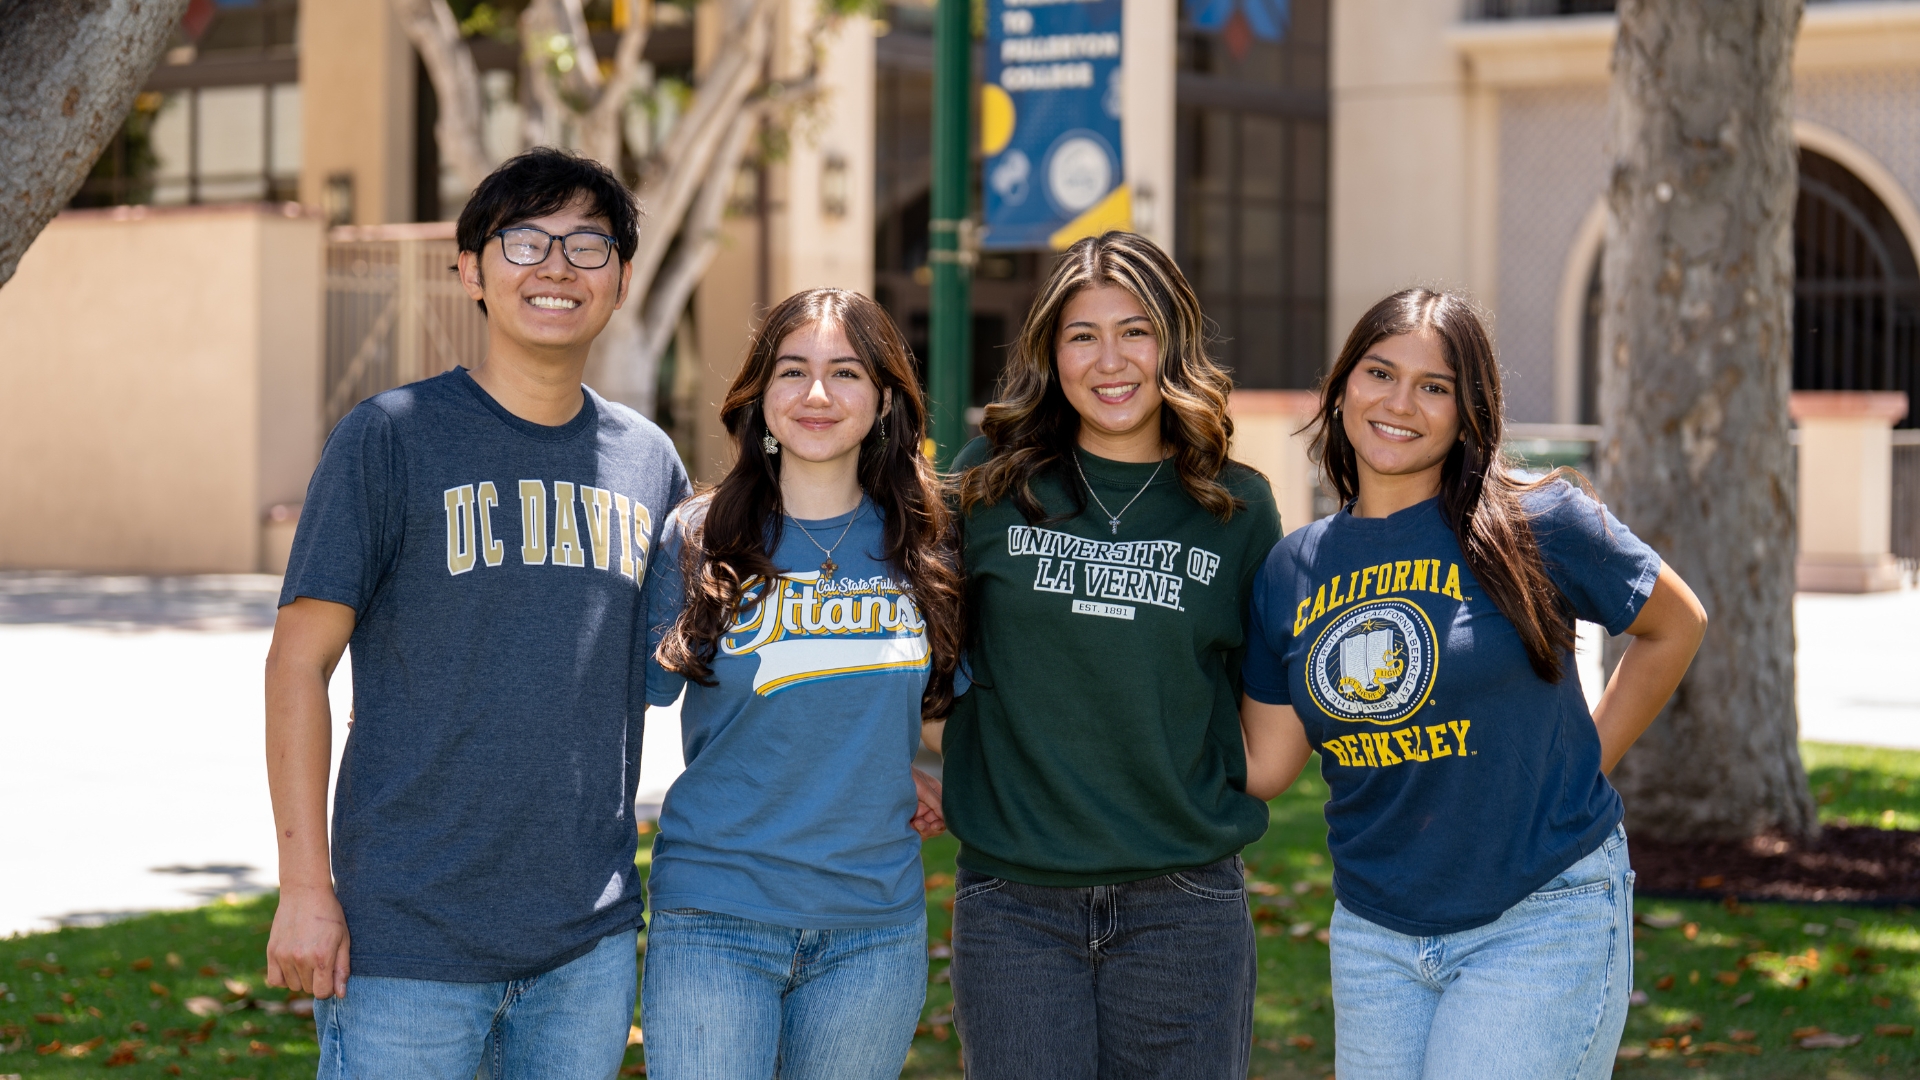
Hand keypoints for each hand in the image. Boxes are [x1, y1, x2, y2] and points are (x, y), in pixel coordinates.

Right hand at [265, 883, 351, 998]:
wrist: (305, 893)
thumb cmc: (330, 915)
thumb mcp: (344, 939)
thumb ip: (342, 968)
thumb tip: (340, 994)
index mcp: (322, 957)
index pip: (322, 993)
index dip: (329, 988)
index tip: (330, 977)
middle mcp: (301, 959)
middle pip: (308, 989)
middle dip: (316, 980)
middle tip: (320, 960)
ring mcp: (284, 956)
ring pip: (292, 985)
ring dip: (300, 978)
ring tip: (307, 957)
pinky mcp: (271, 952)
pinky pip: (275, 980)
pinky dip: (283, 977)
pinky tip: (292, 964)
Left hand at [911, 767, 945, 838]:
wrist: (885, 773)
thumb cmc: (906, 775)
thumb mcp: (923, 787)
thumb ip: (936, 802)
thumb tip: (947, 817)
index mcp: (936, 797)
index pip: (944, 816)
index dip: (940, 823)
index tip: (933, 824)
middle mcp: (929, 807)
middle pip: (935, 826)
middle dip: (929, 828)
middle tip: (919, 824)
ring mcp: (918, 813)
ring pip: (924, 831)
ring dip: (921, 830)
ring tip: (913, 824)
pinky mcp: (907, 819)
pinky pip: (913, 832)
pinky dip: (911, 832)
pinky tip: (907, 826)